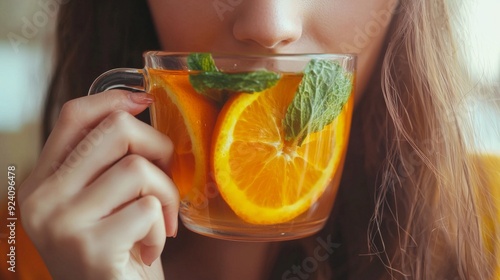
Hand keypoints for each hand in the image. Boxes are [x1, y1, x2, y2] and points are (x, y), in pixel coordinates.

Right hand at [19, 90, 177, 278]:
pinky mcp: (91, 247)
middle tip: (166, 178)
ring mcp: (62, 222)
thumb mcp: (102, 200)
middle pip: (116, 130)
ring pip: (139, 169)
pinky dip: (161, 228)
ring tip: (160, 223)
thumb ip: (107, 162)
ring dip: (167, 196)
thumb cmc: (114, 250)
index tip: (146, 101)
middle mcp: (43, 197)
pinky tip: (149, 249)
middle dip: (159, 148)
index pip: (74, 116)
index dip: (114, 99)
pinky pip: (149, 208)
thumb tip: (141, 106)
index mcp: (44, 180)